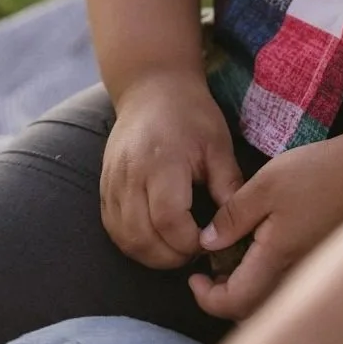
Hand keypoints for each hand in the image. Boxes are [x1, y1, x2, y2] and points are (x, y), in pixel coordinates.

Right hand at [100, 70, 243, 269]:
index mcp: (162, 163)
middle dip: (170, 257)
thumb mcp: (218, 144)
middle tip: (193, 252)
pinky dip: (132, 242)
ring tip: (175, 249)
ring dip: (150, 255)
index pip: (169, 221)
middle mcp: (131, 176)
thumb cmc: (190, 113)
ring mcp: (113, 181)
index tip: (207, 241)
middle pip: (142, 237)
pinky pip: (112, 227)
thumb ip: (228, 185)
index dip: (189, 242)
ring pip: (124, 238)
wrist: (152, 86)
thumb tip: (238, 226)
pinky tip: (154, 239)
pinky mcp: (104, 185)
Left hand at [188, 127, 342, 319]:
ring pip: (267, 300)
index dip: (206, 298)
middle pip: (249, 310)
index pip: (232, 303)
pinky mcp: (318, 259)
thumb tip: (207, 244)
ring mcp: (308, 270)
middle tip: (209, 270)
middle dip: (223, 298)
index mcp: (275, 260)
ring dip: (244, 289)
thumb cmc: (317, 173)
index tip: (194, 277)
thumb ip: (233, 215)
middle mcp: (293, 276)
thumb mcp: (265, 184)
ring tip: (232, 256)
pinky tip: (260, 247)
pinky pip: (283, 285)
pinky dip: (264, 278)